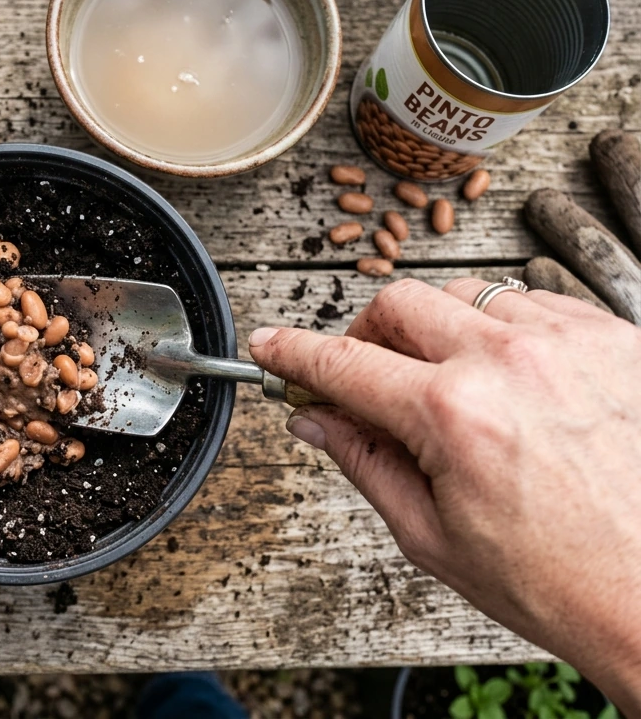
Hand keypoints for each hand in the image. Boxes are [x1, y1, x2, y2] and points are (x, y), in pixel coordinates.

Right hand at [249, 278, 640, 712]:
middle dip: (369, 334)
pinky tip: (512, 378)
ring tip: (454, 385)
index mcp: (454, 415)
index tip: (271, 346)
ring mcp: (569, 342)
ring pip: (467, 294)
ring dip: (442, 330)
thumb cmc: (562, 582)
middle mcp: (510, 362)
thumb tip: (316, 421)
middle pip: (400, 302)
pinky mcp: (616, 339)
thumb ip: (364, 462)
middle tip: (369, 377)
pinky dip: (507, 329)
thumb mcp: (432, 536)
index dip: (293, 353)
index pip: (343, 363)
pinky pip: (535, 302)